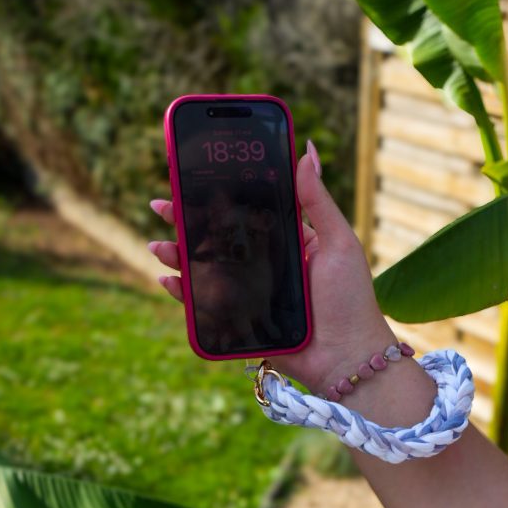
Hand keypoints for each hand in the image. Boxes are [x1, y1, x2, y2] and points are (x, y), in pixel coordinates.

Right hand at [148, 140, 396, 394]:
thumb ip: (317, 200)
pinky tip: (169, 280)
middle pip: (218, 238)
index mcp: (287, 241)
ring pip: (205, 269)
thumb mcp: (338, 242)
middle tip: (161, 206)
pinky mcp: (240, 322)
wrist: (347, 357)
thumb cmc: (349, 299)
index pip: (246, 213)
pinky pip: (205, 306)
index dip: (220, 197)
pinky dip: (184, 294)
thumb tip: (305, 150)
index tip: (194, 177)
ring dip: (178, 255)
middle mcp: (265, 265)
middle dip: (186, 222)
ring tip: (158, 245)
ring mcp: (250, 294)